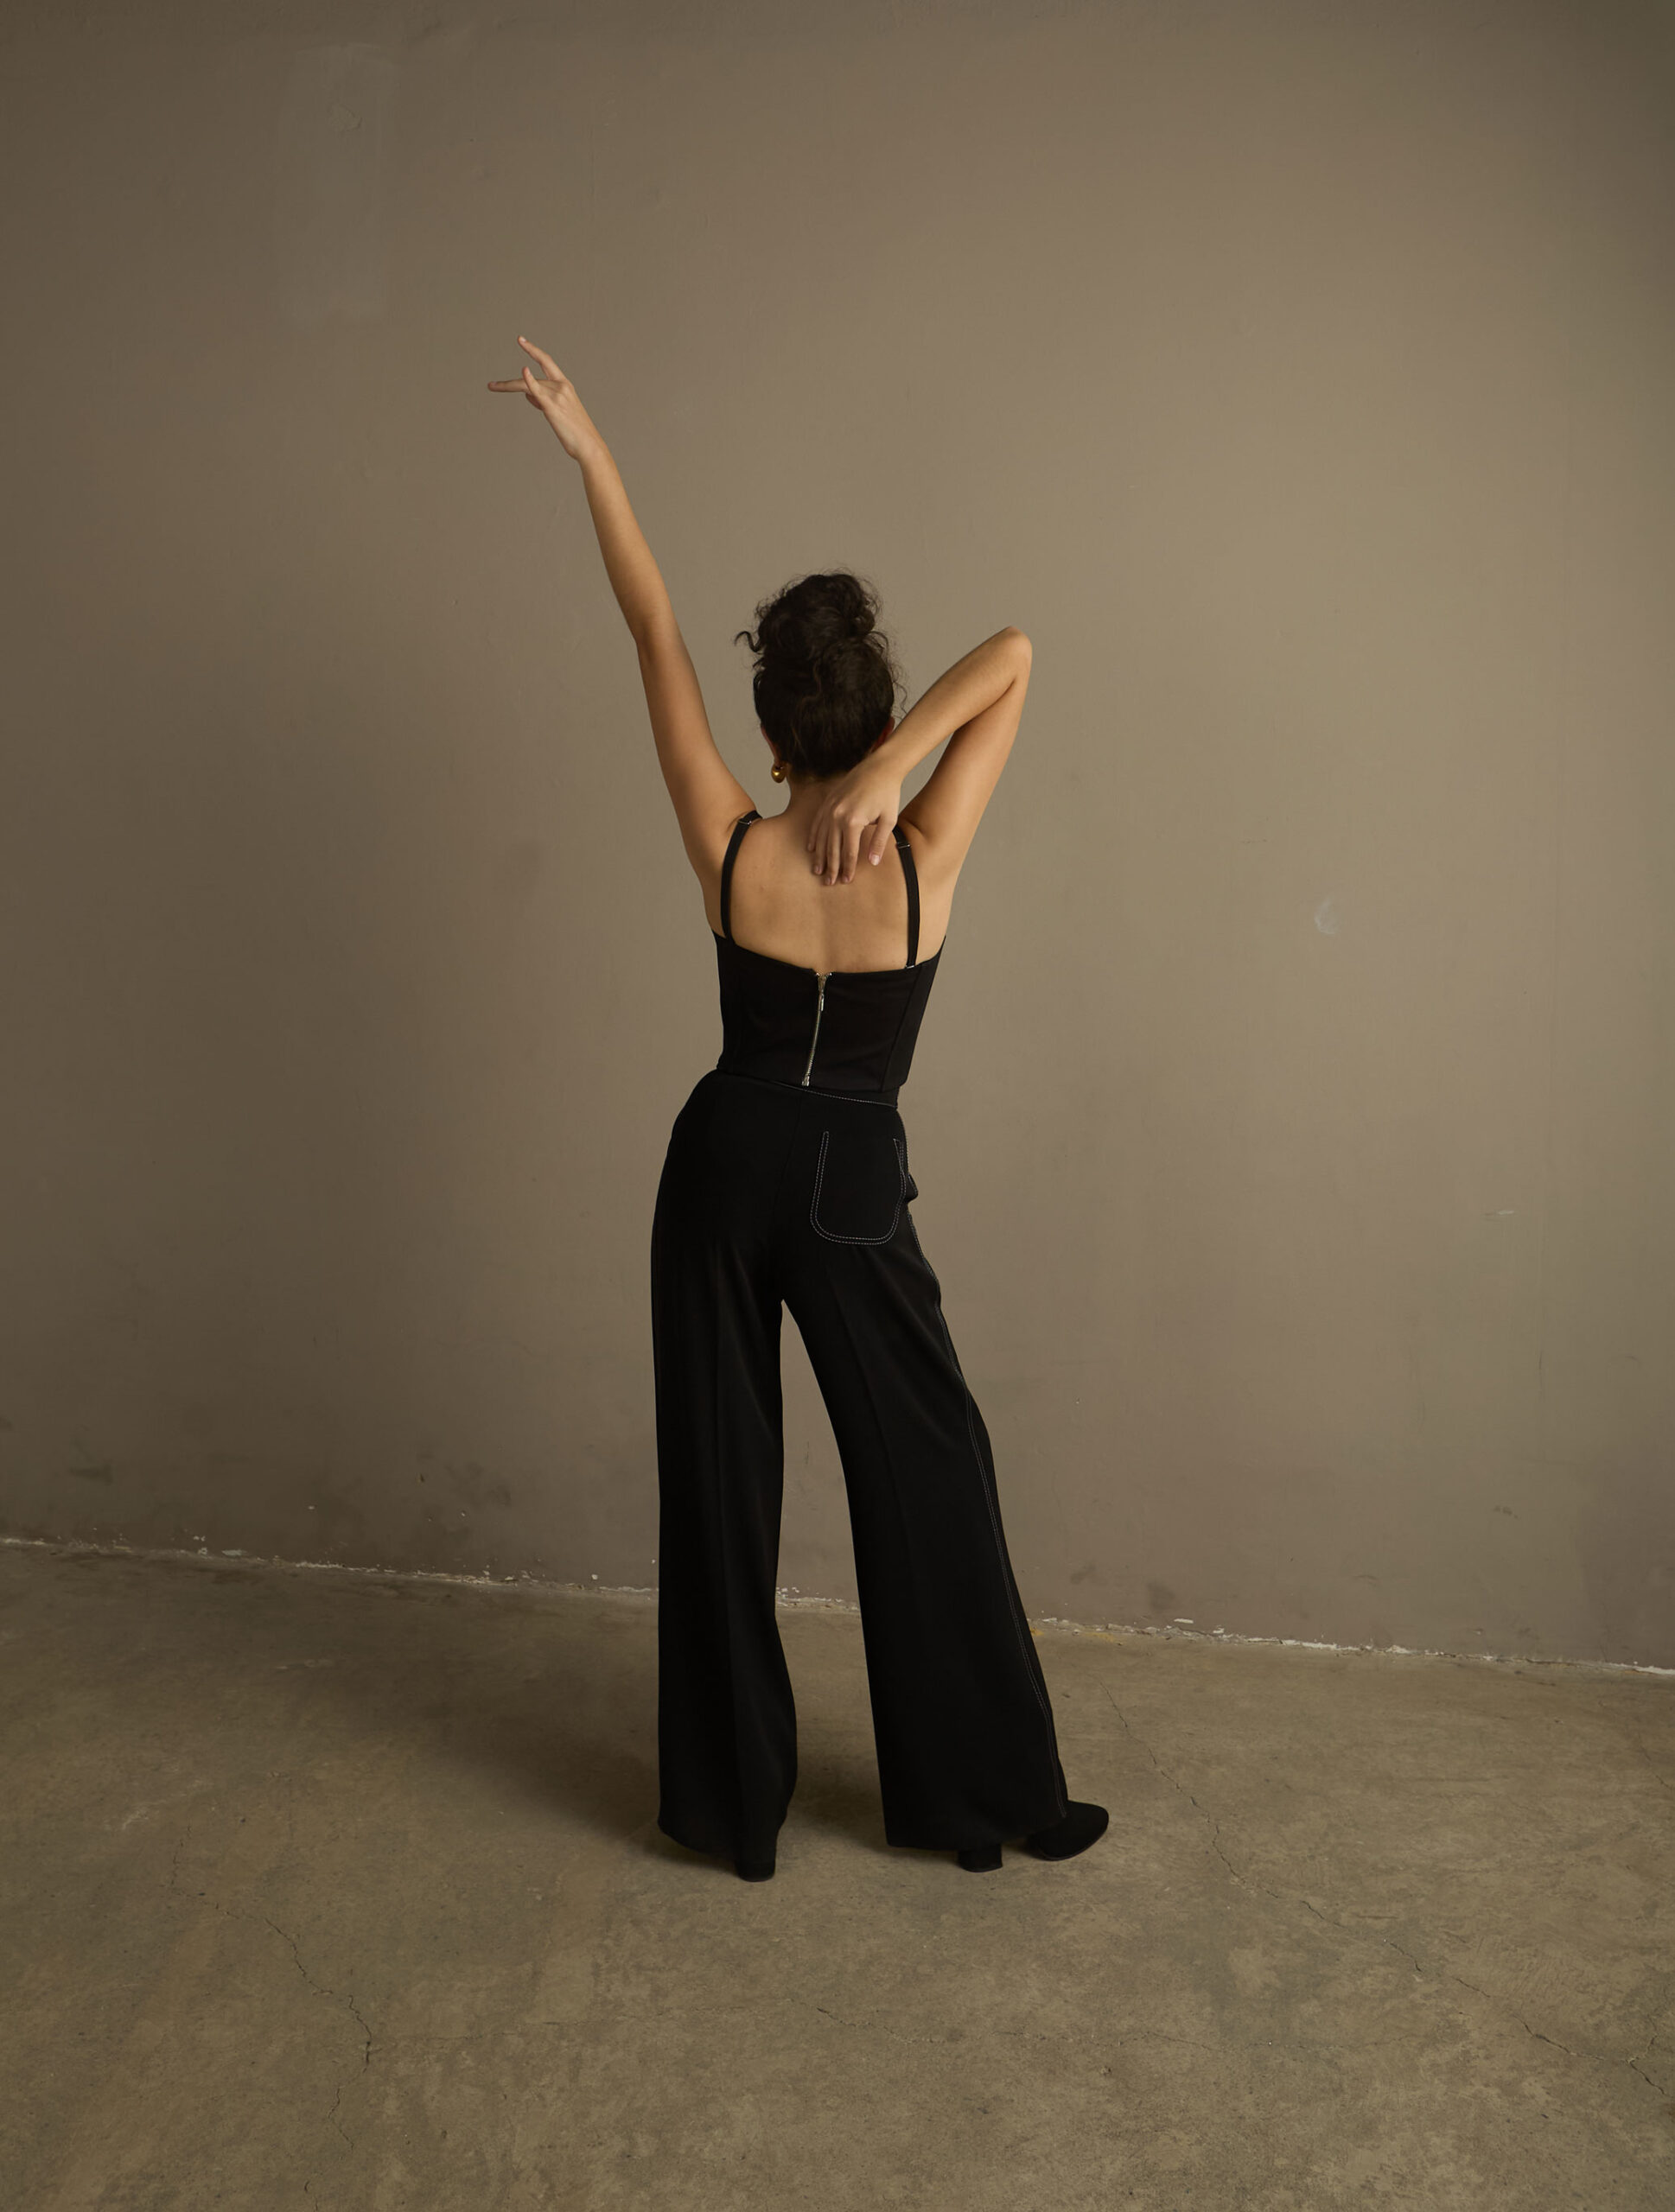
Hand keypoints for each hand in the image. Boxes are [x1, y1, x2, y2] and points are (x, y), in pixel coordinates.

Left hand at [487, 336, 604, 461]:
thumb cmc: (575, 432)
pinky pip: (537, 390)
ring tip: (492, 386)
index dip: (533, 350)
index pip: (546, 362)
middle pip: (529, 376)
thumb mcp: (559, 412)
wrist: (588, 445)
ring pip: (526, 386)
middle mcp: (561, 386)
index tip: (521, 341)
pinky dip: (529, 380)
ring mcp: (556, 395)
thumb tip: (528, 394)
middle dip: (511, 375)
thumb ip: (542, 400)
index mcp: (565, 385)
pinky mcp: (552, 406)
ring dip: (506, 386)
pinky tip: (524, 370)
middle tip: (496, 369)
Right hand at [806, 756, 903, 885]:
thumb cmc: (888, 793)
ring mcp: (831, 807)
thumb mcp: (889, 820)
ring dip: (819, 856)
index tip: (846, 881)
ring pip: (822, 837)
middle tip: (829, 883)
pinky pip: (817, 822)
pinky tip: (811, 848)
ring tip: (818, 870)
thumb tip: (873, 862)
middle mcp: (838, 815)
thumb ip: (879, 842)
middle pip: (832, 848)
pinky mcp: (829, 801)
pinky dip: (814, 836)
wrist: (880, 767)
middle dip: (831, 867)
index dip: (848, 868)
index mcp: (853, 821)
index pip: (849, 852)